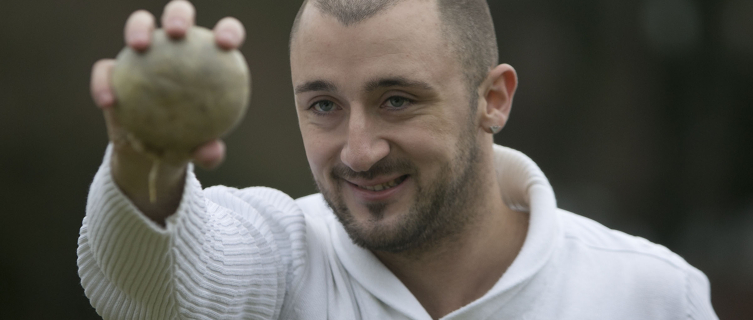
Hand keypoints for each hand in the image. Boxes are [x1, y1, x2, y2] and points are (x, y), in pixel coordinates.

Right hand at [89, 0, 246, 223]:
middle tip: (178, 33)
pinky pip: (105, 70)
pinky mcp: (114, 70)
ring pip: (140, 25)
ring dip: (139, 28)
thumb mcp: (196, 151)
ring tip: (140, 46)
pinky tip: (108, 102)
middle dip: (179, 15)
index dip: (228, 31)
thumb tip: (212, 152)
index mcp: (207, 60)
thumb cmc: (183, 143)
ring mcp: (142, 54)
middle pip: (179, 16)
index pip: (224, 36)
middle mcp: (175, 47)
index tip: (226, 45)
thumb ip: (208, 151)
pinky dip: (104, 82)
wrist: (149, 153)